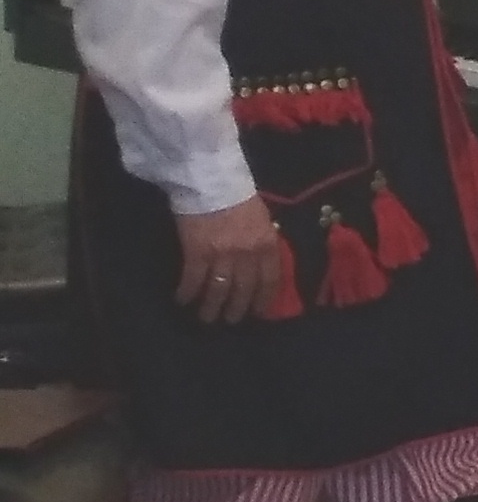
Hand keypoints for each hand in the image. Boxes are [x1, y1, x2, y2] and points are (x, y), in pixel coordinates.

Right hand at [174, 201, 286, 324]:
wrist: (210, 180)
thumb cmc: (238, 197)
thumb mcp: (262, 220)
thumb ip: (263, 244)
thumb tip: (262, 265)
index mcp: (267, 245)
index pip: (270, 281)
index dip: (264, 300)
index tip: (258, 313)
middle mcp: (247, 254)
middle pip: (244, 290)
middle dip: (237, 309)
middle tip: (230, 321)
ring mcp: (222, 255)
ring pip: (218, 290)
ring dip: (212, 307)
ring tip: (207, 318)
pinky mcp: (196, 252)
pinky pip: (193, 279)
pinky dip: (187, 292)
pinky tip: (183, 299)